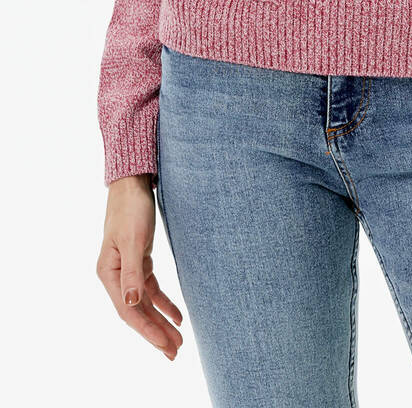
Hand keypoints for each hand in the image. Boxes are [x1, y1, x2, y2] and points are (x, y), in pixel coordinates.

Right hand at [96, 174, 183, 360]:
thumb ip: (132, 272)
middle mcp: (114, 274)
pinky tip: (178, 315)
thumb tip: (132, 304)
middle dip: (155, 332)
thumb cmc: (132, 207)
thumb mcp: (134, 239)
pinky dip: (164, 302)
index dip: (147, 330)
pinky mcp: (139, 260)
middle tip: (175, 352)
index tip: (165, 345)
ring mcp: (126, 268)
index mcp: (108, 272)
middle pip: (137, 311)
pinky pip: (151, 289)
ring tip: (178, 340)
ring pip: (145, 303)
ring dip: (161, 321)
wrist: (133, 183)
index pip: (129, 310)